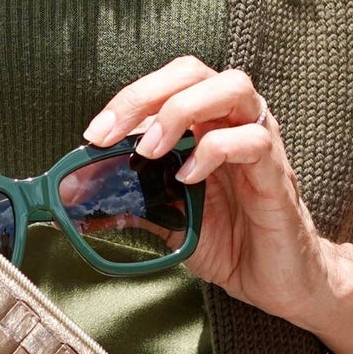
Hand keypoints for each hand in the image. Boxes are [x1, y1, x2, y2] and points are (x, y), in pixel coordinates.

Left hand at [85, 58, 352, 353]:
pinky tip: (189, 178)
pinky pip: (254, 140)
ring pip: (233, 88)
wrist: (278, 281)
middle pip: (194, 72)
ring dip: (182, 111)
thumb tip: (74, 193)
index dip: (127, 99)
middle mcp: (234, 122)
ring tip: (151, 151)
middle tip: (111, 134)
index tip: (93, 135)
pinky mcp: (278, 174)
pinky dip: (215, 150)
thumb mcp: (166, 219)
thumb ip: (128, 199)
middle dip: (146, 94)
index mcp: (205, 124)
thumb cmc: (229, 240)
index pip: (167, 83)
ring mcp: (260, 143)